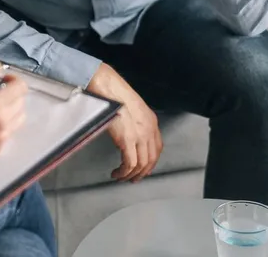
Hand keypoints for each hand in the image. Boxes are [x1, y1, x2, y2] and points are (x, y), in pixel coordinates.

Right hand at [0, 63, 27, 170]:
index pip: (20, 87)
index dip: (13, 80)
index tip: (1, 82)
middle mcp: (2, 120)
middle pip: (21, 101)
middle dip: (11, 94)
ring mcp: (2, 136)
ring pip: (19, 117)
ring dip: (11, 109)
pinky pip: (11, 131)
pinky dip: (5, 123)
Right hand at [87, 63, 162, 182]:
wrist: (110, 89)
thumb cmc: (116, 95)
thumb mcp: (133, 109)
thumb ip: (136, 122)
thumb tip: (129, 134)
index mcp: (151, 122)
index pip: (157, 148)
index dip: (150, 162)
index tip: (143, 168)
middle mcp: (149, 130)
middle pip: (151, 159)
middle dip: (142, 173)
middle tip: (133, 179)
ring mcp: (140, 136)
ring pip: (141, 164)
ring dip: (131, 175)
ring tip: (121, 177)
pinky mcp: (127, 140)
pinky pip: (130, 163)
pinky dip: (124, 172)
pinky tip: (117, 172)